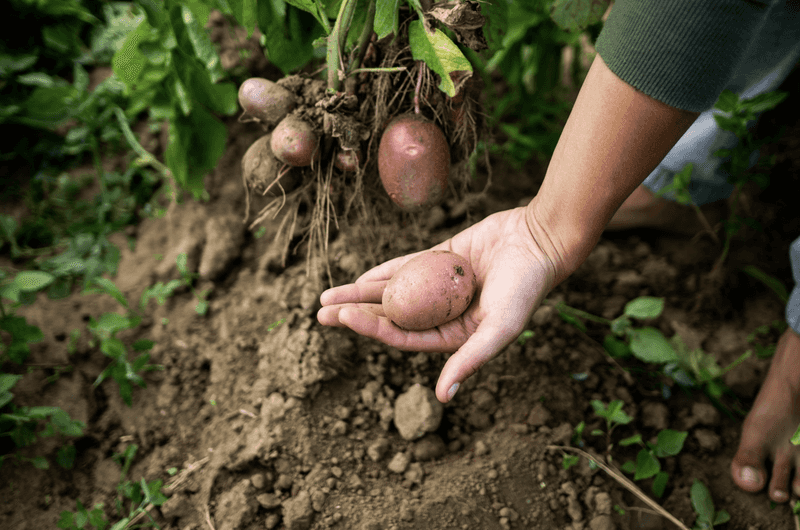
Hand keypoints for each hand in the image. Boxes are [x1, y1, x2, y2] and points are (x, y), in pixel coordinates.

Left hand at [317, 206, 557, 402]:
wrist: (539, 241)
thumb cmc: (525, 288)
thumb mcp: (500, 328)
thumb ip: (471, 360)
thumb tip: (444, 397)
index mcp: (453, 337)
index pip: (403, 336)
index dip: (371, 329)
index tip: (343, 318)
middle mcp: (442, 315)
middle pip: (391, 317)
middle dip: (355, 315)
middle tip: (321, 312)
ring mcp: (439, 287)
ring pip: (392, 293)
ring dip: (360, 295)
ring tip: (326, 296)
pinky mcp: (441, 259)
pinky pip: (405, 266)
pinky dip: (382, 272)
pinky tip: (359, 278)